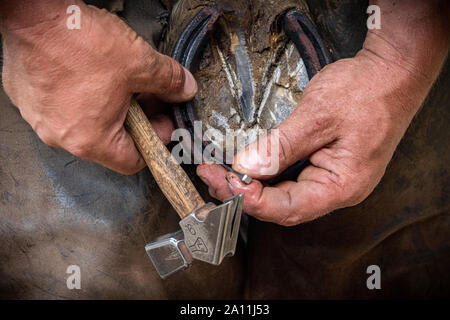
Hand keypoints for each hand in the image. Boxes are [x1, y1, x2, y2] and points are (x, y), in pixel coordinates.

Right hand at [1, 1, 195, 173]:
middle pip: (111, 142)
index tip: (162, 121)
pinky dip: (84, 97)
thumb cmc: (77, 41)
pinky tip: (93, 75)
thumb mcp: (139, 63)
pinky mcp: (28, 99)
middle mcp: (61, 136)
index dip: (155, 141)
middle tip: (148, 98)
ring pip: (87, 124)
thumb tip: (184, 89)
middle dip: (137, 120)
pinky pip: (64, 107)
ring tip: (121, 82)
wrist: (32, 12)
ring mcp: (40, 118)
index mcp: (90, 139)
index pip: (131, 161)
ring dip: (111, 108)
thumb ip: (169, 82)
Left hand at [197, 0, 447, 225]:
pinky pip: (288, 177)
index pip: (289, 208)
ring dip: (249, 184)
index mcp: (341, 185)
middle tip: (212, 175)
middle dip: (243, 194)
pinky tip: (244, 164)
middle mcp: (335, 189)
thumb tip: (247, 166)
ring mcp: (329, 177)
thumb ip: (281, 145)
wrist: (391, 72)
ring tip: (219, 171)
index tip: (228, 180)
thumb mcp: (318, 116)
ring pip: (281, 193)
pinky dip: (263, 173)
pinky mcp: (322, 164)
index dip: (253, 200)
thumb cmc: (367, 91)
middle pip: (281, 205)